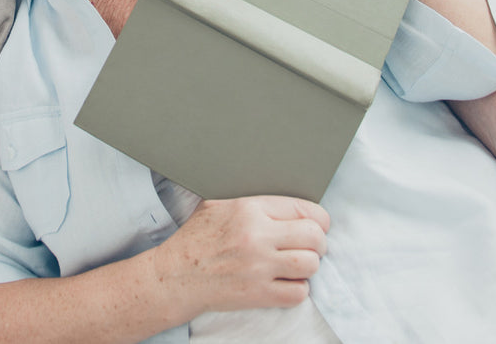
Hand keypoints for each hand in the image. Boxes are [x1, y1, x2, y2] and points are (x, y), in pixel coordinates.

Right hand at [153, 196, 328, 315]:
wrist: (177, 275)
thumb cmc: (197, 238)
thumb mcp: (218, 204)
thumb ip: (250, 200)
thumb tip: (280, 200)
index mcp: (249, 208)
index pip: (303, 208)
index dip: (318, 218)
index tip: (318, 225)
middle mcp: (258, 236)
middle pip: (314, 236)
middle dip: (319, 242)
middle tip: (312, 246)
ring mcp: (259, 267)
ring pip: (310, 264)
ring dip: (309, 266)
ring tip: (299, 264)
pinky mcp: (259, 294)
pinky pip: (298, 293)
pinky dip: (298, 289)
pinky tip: (287, 282)